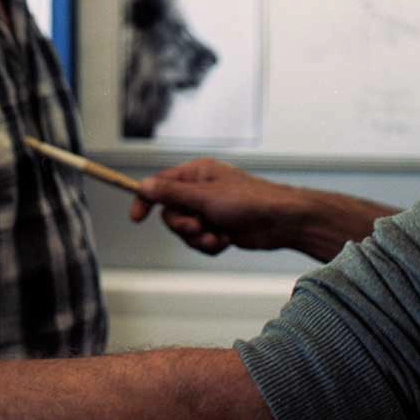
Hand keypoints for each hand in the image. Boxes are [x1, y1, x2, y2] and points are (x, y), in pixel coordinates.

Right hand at [130, 159, 391, 260]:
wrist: (282, 222)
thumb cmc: (249, 200)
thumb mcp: (205, 196)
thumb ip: (172, 193)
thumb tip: (144, 186)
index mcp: (196, 174)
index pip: (160, 185)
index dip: (146, 200)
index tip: (137, 219)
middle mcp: (201, 191)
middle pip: (171, 213)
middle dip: (183, 226)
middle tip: (199, 226)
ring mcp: (210, 211)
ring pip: (185, 231)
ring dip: (199, 238)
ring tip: (217, 236)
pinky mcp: (219, 228)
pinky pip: (200, 242)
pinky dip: (210, 245)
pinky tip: (226, 240)